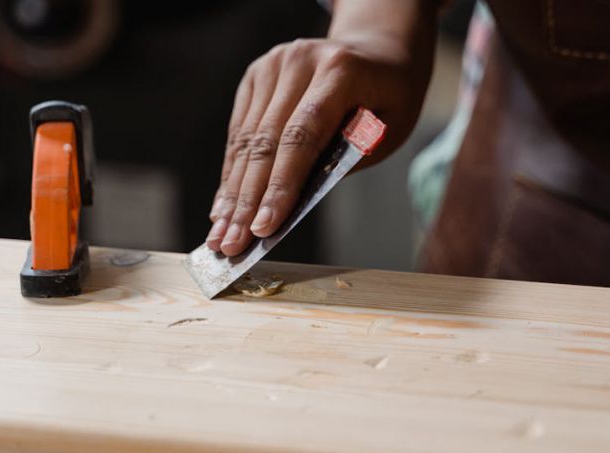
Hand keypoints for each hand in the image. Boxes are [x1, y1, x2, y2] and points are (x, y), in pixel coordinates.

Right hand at [205, 1, 436, 255]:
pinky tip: (222, 207)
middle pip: (265, 142)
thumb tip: (293, 204)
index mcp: (340, 71)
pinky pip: (239, 132)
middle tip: (231, 246)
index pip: (302, 136)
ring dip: (232, 194)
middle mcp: (299, 61)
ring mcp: (272, 65)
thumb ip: (345, 159)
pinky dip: (232, 173)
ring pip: (246, 141)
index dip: (280, 186)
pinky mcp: (255, 76)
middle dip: (247, 201)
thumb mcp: (388, 129)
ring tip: (220, 237)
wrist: (377, 49)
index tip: (264, 228)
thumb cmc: (388, 98)